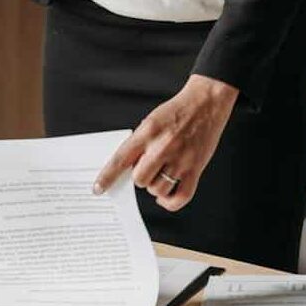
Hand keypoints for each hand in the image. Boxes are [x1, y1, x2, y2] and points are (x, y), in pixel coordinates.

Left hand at [93, 75, 238, 210]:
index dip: (107, 177)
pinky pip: (181, 196)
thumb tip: (128, 167)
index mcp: (148, 133)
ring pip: (158, 189)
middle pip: (140, 179)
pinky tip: (165, 197)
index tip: (98, 189)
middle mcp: (163, 147)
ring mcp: (181, 160)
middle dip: (140, 177)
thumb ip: (140, 143)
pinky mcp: (196, 168)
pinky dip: (170, 202)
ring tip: (159, 177)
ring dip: (155, 186)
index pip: (121, 160)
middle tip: (146, 170)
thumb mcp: (151, 121)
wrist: (207, 103)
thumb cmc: (178, 111)